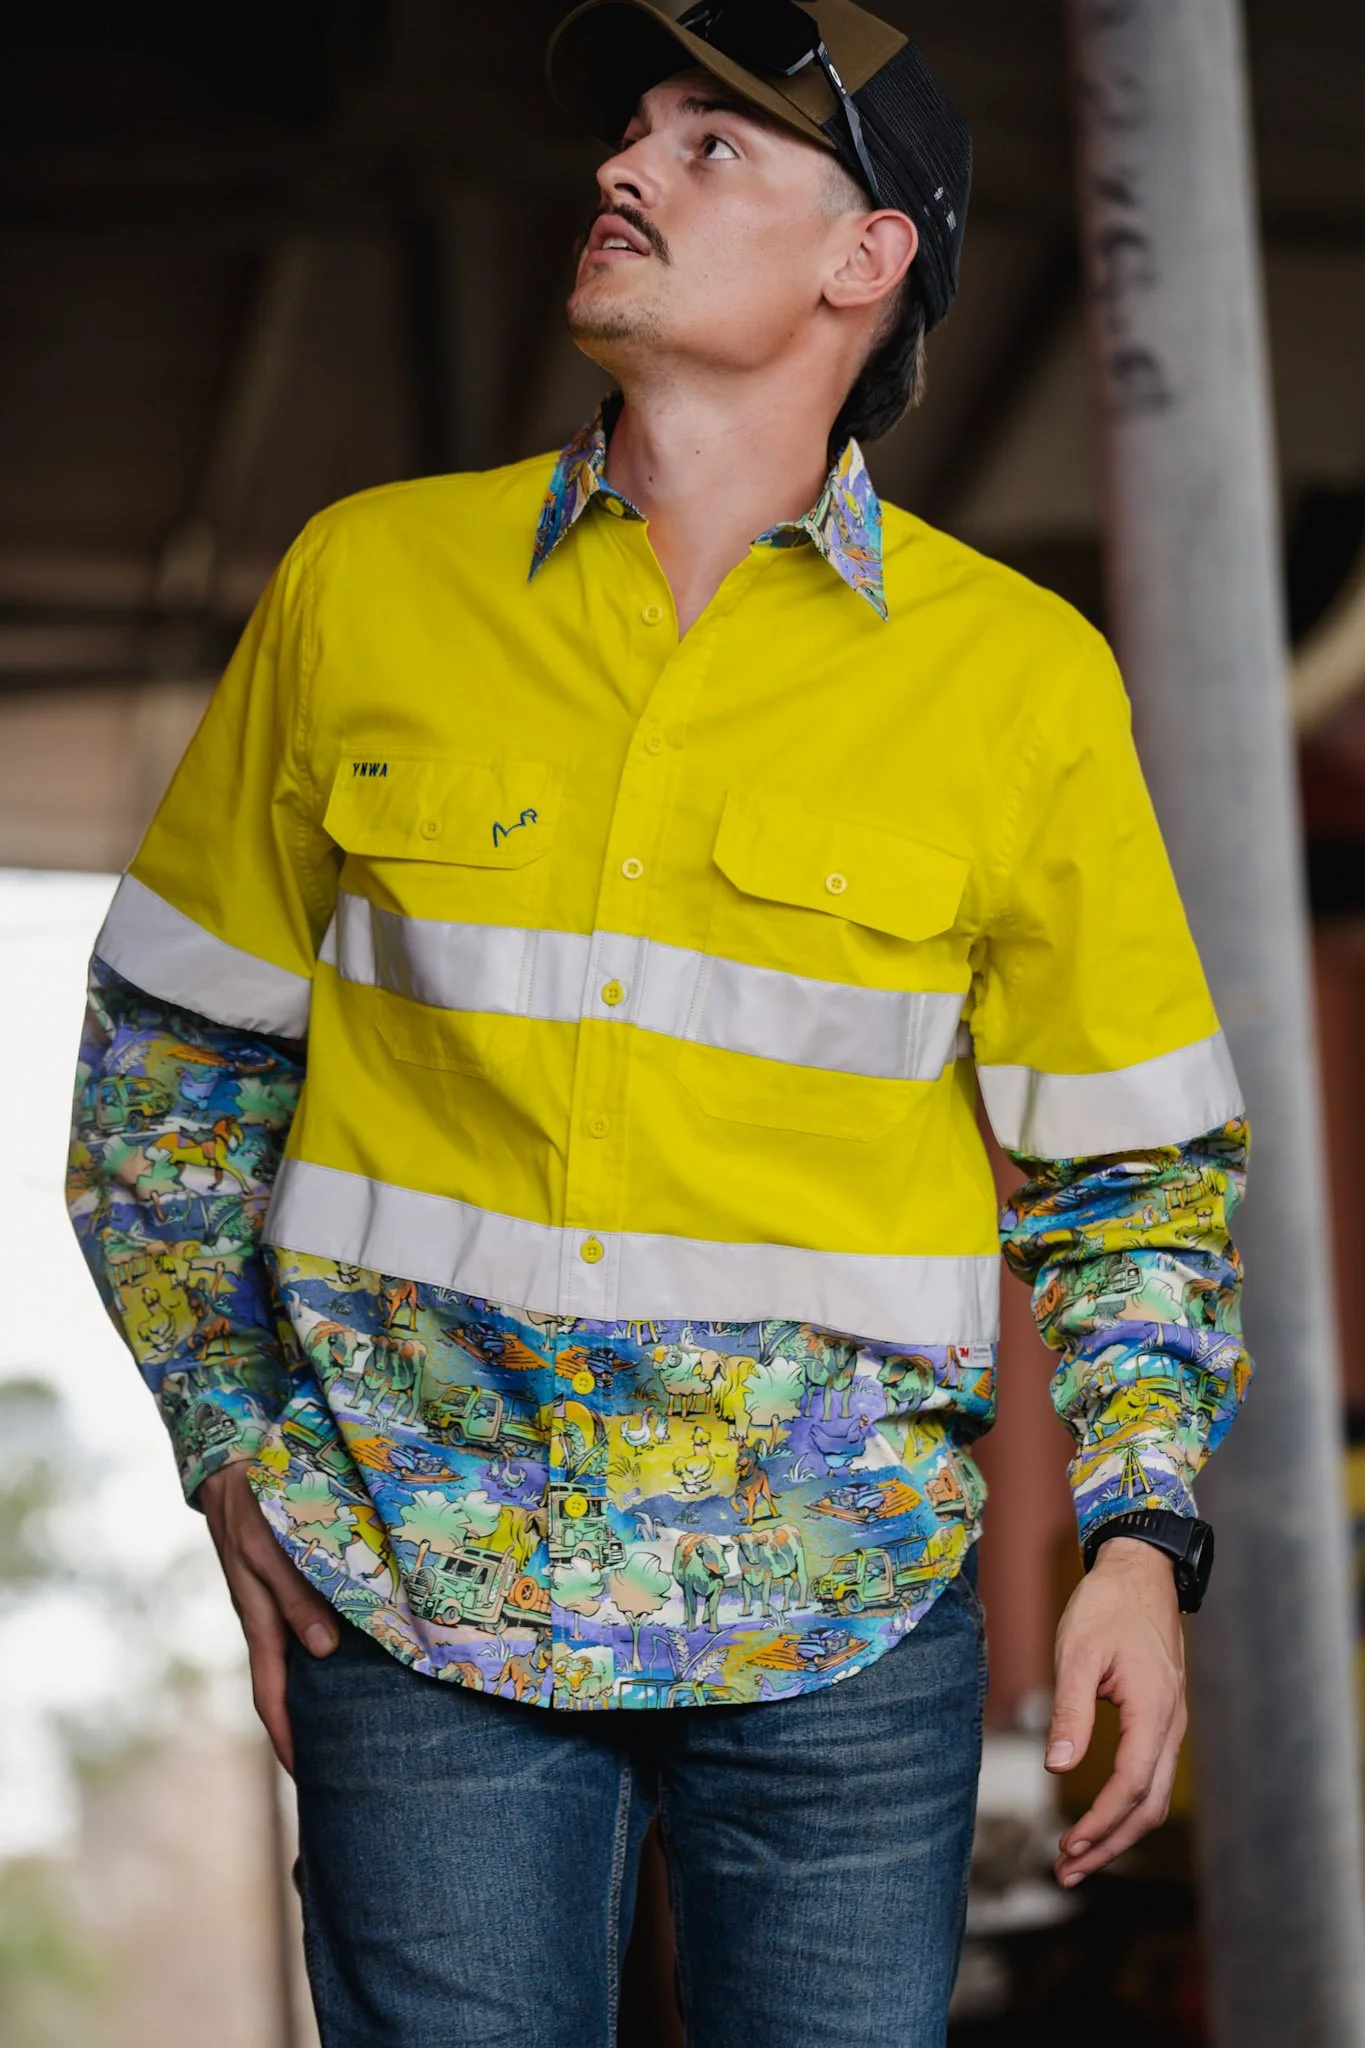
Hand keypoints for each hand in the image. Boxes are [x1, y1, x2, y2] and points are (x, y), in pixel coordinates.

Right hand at [198, 1462, 338, 1774]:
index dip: (286, 1737)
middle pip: (286, 1688)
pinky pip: (305, 1629)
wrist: (233, 1468)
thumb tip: (323, 1650)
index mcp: (259, 1621)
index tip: (306, 1776)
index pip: (270, 1695)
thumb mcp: (268, 1552)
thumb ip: (295, 1596)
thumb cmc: (251, 1508)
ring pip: (299, 1661)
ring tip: (357, 1720)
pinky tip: (354, 1654)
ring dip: (320, 1693)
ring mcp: (275, 1605)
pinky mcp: (286, 1584)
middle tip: (342, 1762)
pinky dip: (326, 1650)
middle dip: (306, 1727)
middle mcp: (268, 1621)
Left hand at [1045, 1536, 1185, 1887]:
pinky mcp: (1163, 1717)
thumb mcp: (1078, 1652)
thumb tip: (1057, 1766)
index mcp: (1154, 1711)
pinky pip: (1150, 1774)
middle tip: (1066, 1871)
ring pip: (1152, 1795)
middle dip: (1108, 1844)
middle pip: (1148, 1806)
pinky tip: (1098, 1815)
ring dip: (1117, 1831)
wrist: (1141, 1570)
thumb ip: (1070, 1709)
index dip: (1100, 1823)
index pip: (1131, 1786)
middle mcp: (1172, 1724)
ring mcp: (1172, 1723)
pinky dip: (1125, 1804)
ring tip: (1075, 1856)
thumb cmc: (1106, 1606)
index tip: (1067, 1847)